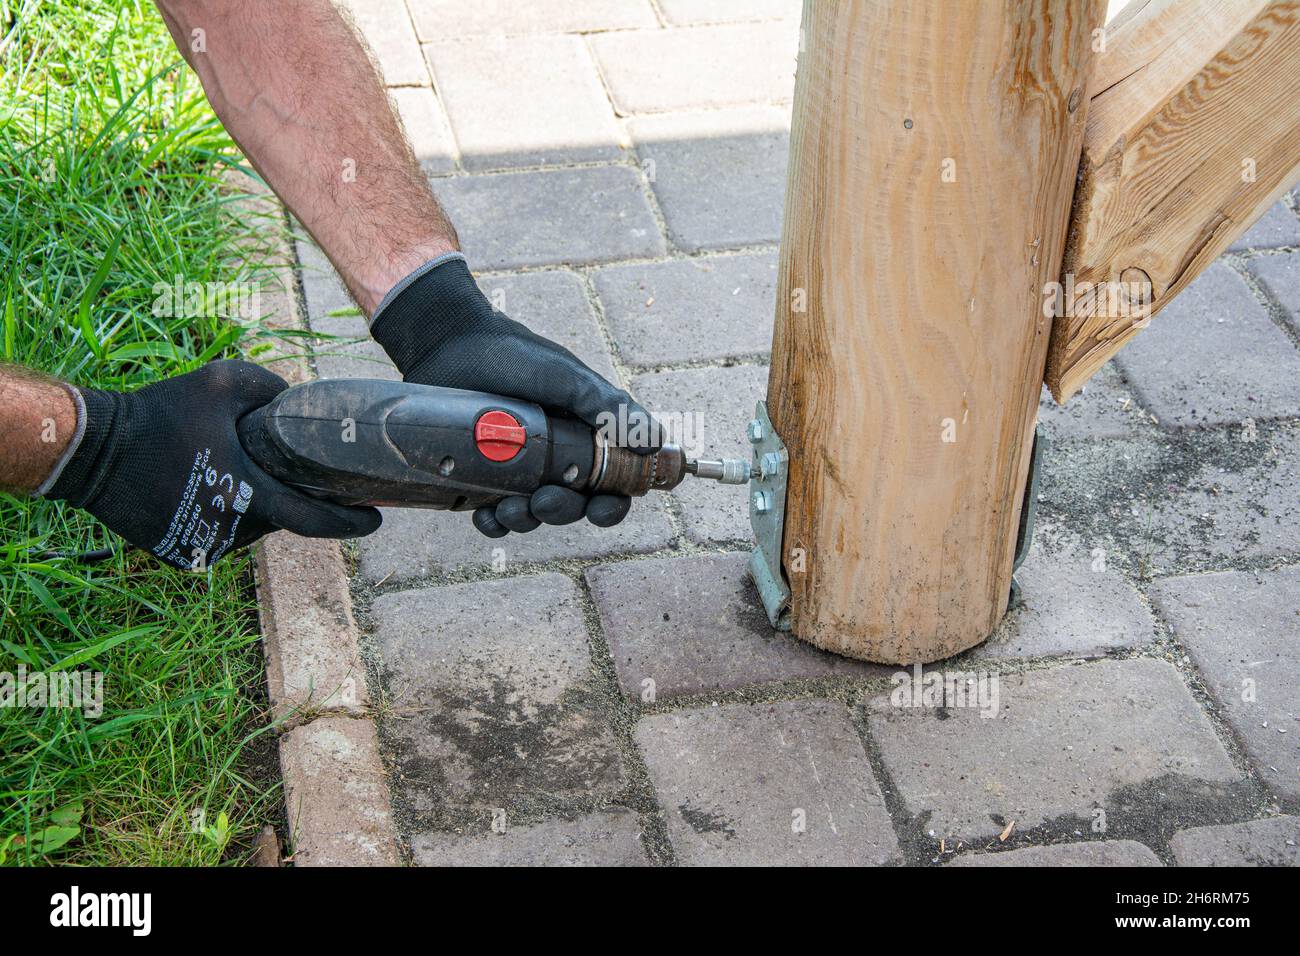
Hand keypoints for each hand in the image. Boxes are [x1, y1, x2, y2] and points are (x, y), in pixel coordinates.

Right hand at [45, 360, 380, 569]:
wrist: (91, 450)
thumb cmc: (160, 411)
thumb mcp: (223, 382)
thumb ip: (273, 388)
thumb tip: (304, 401)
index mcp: (247, 497)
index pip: (315, 521)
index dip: (352, 522)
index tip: (378, 517)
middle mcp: (230, 532)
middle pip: (281, 518)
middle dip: (290, 496)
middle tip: (293, 469)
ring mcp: (204, 548)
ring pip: (250, 528)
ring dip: (254, 505)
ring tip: (236, 469)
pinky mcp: (180, 554)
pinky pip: (220, 535)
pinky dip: (225, 515)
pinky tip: (209, 486)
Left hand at [370, 254, 660, 536]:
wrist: (448, 341)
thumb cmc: (514, 354)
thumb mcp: (566, 378)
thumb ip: (607, 406)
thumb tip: (654, 441)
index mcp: (584, 436)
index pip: (611, 482)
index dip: (612, 502)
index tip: (602, 507)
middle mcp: (555, 457)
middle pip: (573, 504)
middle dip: (563, 511)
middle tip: (545, 500)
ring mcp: (517, 468)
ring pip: (534, 513)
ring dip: (528, 520)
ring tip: (509, 509)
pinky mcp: (481, 475)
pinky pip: (493, 513)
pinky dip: (493, 522)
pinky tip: (486, 515)